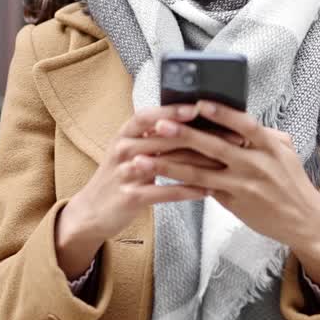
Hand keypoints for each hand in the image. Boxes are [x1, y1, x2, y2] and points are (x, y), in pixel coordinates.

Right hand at [55, 104, 209, 277]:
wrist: (91, 212)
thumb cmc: (118, 178)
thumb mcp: (129, 151)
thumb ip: (152, 136)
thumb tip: (186, 121)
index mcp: (124, 135)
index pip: (148, 116)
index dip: (172, 111)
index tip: (199, 107)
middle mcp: (123, 151)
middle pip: (163, 138)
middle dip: (199, 137)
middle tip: (229, 136)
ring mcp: (126, 174)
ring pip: (168, 164)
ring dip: (200, 163)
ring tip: (226, 162)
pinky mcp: (131, 197)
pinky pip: (165, 192)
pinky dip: (188, 190)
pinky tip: (208, 190)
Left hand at [146, 101, 319, 284]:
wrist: (304, 220)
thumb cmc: (291, 182)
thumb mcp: (285, 152)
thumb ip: (263, 134)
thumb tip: (237, 118)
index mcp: (269, 145)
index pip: (243, 124)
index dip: (221, 113)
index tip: (198, 103)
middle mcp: (255, 164)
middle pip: (215, 146)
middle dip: (184, 134)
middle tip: (159, 124)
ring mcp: (243, 185)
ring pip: (201, 172)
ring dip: (170, 164)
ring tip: (145, 158)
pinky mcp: (234, 203)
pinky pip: (202, 189)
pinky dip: (180, 183)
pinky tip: (161, 177)